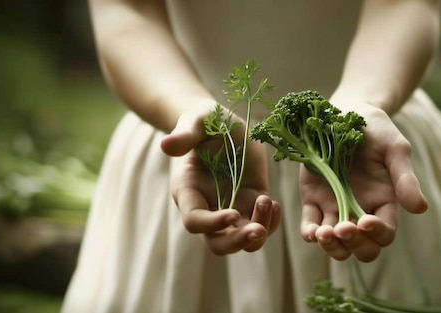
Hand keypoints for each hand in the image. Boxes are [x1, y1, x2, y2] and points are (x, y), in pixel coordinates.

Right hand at [161, 103, 280, 254]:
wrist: (222, 122)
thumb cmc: (203, 120)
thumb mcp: (195, 121)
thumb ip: (184, 134)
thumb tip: (166, 144)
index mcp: (189, 191)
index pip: (194, 221)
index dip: (212, 224)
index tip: (232, 213)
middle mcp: (208, 206)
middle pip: (218, 243)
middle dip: (237, 242)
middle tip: (257, 230)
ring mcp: (231, 207)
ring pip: (243, 241)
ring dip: (258, 232)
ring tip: (269, 203)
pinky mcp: (251, 202)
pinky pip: (261, 226)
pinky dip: (270, 223)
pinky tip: (275, 204)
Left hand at [300, 102, 427, 261]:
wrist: (345, 112)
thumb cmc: (376, 130)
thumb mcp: (395, 149)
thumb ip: (405, 178)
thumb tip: (420, 208)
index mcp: (384, 203)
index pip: (385, 234)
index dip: (378, 233)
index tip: (367, 221)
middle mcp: (361, 211)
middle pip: (362, 247)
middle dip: (354, 244)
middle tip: (343, 228)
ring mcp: (335, 208)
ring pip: (336, 244)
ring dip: (331, 246)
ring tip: (324, 233)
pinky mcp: (313, 201)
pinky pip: (310, 226)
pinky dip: (310, 234)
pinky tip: (312, 231)